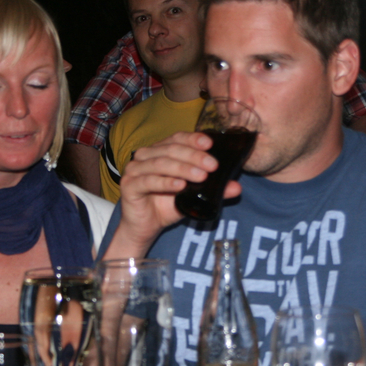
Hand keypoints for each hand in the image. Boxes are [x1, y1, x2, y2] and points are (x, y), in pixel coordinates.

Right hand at [108, 132, 241, 256]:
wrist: (146, 227)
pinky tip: (180, 185)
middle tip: (212, 166)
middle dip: (194, 156)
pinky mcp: (129, 186)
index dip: (193, 139)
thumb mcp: (193, 196)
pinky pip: (148, 181)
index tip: (210, 144)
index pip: (177, 138)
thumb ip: (213, 189)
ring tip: (201, 176)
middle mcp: (145, 156)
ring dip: (183, 168)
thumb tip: (236, 187)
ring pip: (160, 164)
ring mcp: (135, 170)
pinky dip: (165, 182)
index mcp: (160, 151)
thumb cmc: (167, 205)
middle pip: (170, 149)